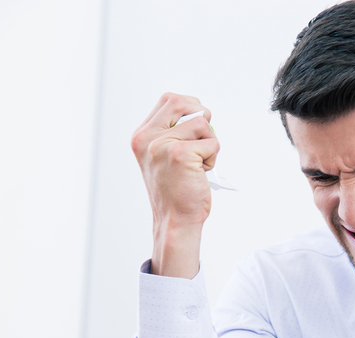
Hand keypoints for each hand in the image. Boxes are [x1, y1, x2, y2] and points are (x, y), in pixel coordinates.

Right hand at [131, 93, 218, 278]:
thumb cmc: (175, 191)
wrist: (175, 220)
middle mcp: (148, 138)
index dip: (189, 106)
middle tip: (204, 138)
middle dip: (201, 116)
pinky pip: (212, 143)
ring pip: (202, 124)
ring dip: (209, 143)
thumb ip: (172, 132)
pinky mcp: (180, 154)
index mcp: (142, 136)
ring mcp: (162, 145)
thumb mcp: (163, 156)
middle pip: (183, 102)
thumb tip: (199, 111)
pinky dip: (213, 158)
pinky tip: (201, 173)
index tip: (196, 124)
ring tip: (199, 164)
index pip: (169, 100)